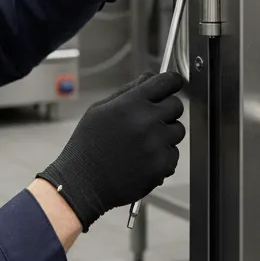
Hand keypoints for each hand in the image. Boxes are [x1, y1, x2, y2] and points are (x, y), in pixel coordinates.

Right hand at [39, 71, 185, 230]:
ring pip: (178, 130)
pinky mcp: (162, 165)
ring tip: (142, 145)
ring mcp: (157, 143)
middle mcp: (147, 120)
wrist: (82, 184)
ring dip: (165, 135)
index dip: (172, 82)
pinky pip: (174, 154)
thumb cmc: (88, 146)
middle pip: (177, 105)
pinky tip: (142, 161)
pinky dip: (162, 158)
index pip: (167, 81)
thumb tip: (150, 76)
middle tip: (150, 122)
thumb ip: (128, 91)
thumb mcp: (100, 110)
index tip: (172, 85)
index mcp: (131, 103)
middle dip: (167, 111)